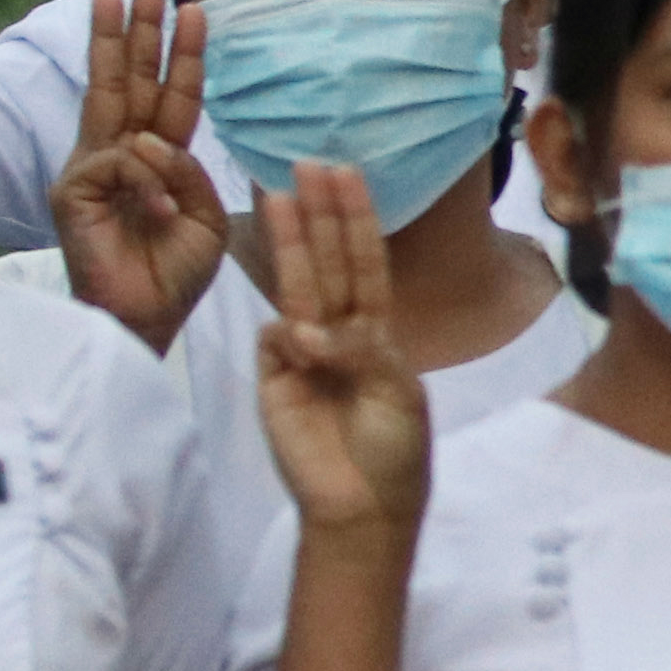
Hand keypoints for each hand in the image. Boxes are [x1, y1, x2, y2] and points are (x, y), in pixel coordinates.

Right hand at [49, 0, 226, 353]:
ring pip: (107, 92)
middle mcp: (121, 155)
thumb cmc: (175, 275)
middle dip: (138, 27)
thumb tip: (151, 143)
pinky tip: (155, 203)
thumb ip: (190, 172)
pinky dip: (144, 175)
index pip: (171, 97)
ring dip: (116, 40)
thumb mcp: (205, 216)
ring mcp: (91, 169)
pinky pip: (118, 160)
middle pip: (132, 79)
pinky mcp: (71, 192)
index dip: (183, 54)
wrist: (146, 322)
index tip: (193, 9)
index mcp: (157, 160)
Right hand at [248, 160, 431, 546]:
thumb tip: (303, 330)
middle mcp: (338, 332)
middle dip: (319, 214)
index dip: (357, 220)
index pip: (365, 262)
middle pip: (327, 262)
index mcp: (377, 331)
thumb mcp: (397, 392)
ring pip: (296, 286)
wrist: (362, 506)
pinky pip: (276, 342)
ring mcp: (301, 352)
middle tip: (308, 164)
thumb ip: (357, 351)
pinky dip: (291, 339)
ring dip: (291, 242)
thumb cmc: (394, 449)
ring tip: (281, 195)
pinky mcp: (273, 380)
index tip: (350, 175)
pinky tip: (302, 350)